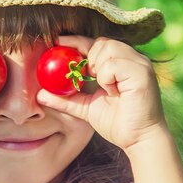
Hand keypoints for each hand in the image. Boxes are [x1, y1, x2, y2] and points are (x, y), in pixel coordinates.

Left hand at [36, 36, 166, 150]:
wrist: (139, 140)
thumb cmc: (118, 124)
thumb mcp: (86, 108)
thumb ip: (66, 99)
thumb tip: (40, 95)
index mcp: (122, 64)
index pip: (97, 44)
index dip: (76, 42)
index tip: (58, 42)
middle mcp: (133, 60)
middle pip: (102, 43)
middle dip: (87, 57)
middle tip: (86, 77)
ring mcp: (140, 64)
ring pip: (107, 49)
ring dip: (97, 68)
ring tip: (104, 87)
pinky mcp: (142, 73)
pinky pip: (113, 64)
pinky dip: (105, 77)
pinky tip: (112, 91)